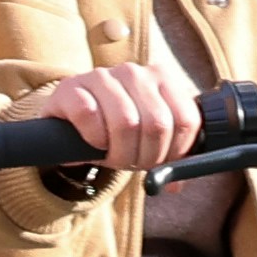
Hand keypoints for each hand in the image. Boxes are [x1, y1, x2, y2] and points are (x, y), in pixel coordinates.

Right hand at [27, 56, 202, 175]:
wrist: (70, 119)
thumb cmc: (116, 130)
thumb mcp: (149, 138)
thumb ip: (171, 154)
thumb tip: (176, 185)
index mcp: (162, 78)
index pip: (186, 120)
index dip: (175, 151)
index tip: (161, 163)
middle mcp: (135, 72)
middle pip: (157, 125)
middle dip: (146, 156)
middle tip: (133, 164)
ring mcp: (102, 76)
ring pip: (125, 122)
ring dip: (119, 152)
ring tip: (113, 157)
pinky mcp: (71, 87)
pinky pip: (90, 116)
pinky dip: (93, 139)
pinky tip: (93, 142)